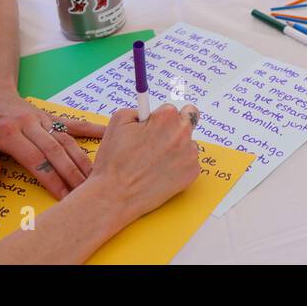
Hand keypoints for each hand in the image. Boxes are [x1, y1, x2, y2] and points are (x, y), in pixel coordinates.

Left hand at [0, 90, 104, 198]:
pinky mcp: (51, 117)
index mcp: (7, 132)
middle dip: (71, 173)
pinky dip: (92, 129)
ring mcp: (43, 119)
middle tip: (85, 192)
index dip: (50, 177)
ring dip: (82, 159)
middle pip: (55, 150)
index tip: (62, 196)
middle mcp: (29, 124)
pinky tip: (109, 135)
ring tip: (96, 177)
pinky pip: (73, 124)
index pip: (33, 158)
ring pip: (66, 140)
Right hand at [83, 104, 200, 222]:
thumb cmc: (114, 160)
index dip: (158, 120)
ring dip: (177, 148)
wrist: (115, 195)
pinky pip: (189, 163)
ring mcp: (190, 154)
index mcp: (166, 118)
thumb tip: (149, 113)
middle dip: (177, 125)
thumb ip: (138, 110)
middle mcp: (182, 133)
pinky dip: (178, 166)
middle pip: (190, 119)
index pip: (171, 109)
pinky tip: (161, 173)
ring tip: (155, 162)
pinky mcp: (192, 173)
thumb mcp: (118, 121)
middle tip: (162, 138)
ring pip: (189, 143)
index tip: (153, 128)